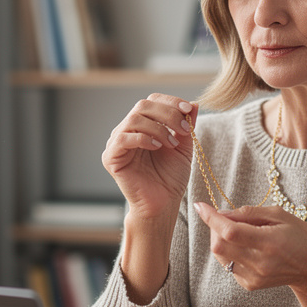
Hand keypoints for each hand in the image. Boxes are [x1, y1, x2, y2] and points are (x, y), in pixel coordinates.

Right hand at [102, 94, 195, 220]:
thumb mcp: (184, 147)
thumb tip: (195, 103)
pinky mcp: (111, 157)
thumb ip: (187, 125)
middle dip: (167, 113)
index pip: (152, 102)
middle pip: (142, 106)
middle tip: (185, 128)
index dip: (171, 102)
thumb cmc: (171, 177)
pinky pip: (123, 138)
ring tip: (172, 143)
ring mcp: (117, 143)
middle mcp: (127, 130)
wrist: (163, 204)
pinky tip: (158, 147)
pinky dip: (144, 138)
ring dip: (158, 128)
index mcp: (143, 125)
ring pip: (134, 119)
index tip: (190, 110)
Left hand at [192, 201, 306, 291]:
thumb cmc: (300, 236)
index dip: (212, 218)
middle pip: (219, 245)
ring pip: (220, 257)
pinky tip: (244, 247)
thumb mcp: (280, 215)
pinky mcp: (250, 285)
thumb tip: (222, 213)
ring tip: (236, 231)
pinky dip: (229, 252)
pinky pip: (228, 266)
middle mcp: (260, 263)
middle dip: (214, 228)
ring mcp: (254, 277)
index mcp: (269, 242)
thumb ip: (249, 212)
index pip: (231, 231)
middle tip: (225, 218)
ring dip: (220, 240)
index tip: (200, 206)